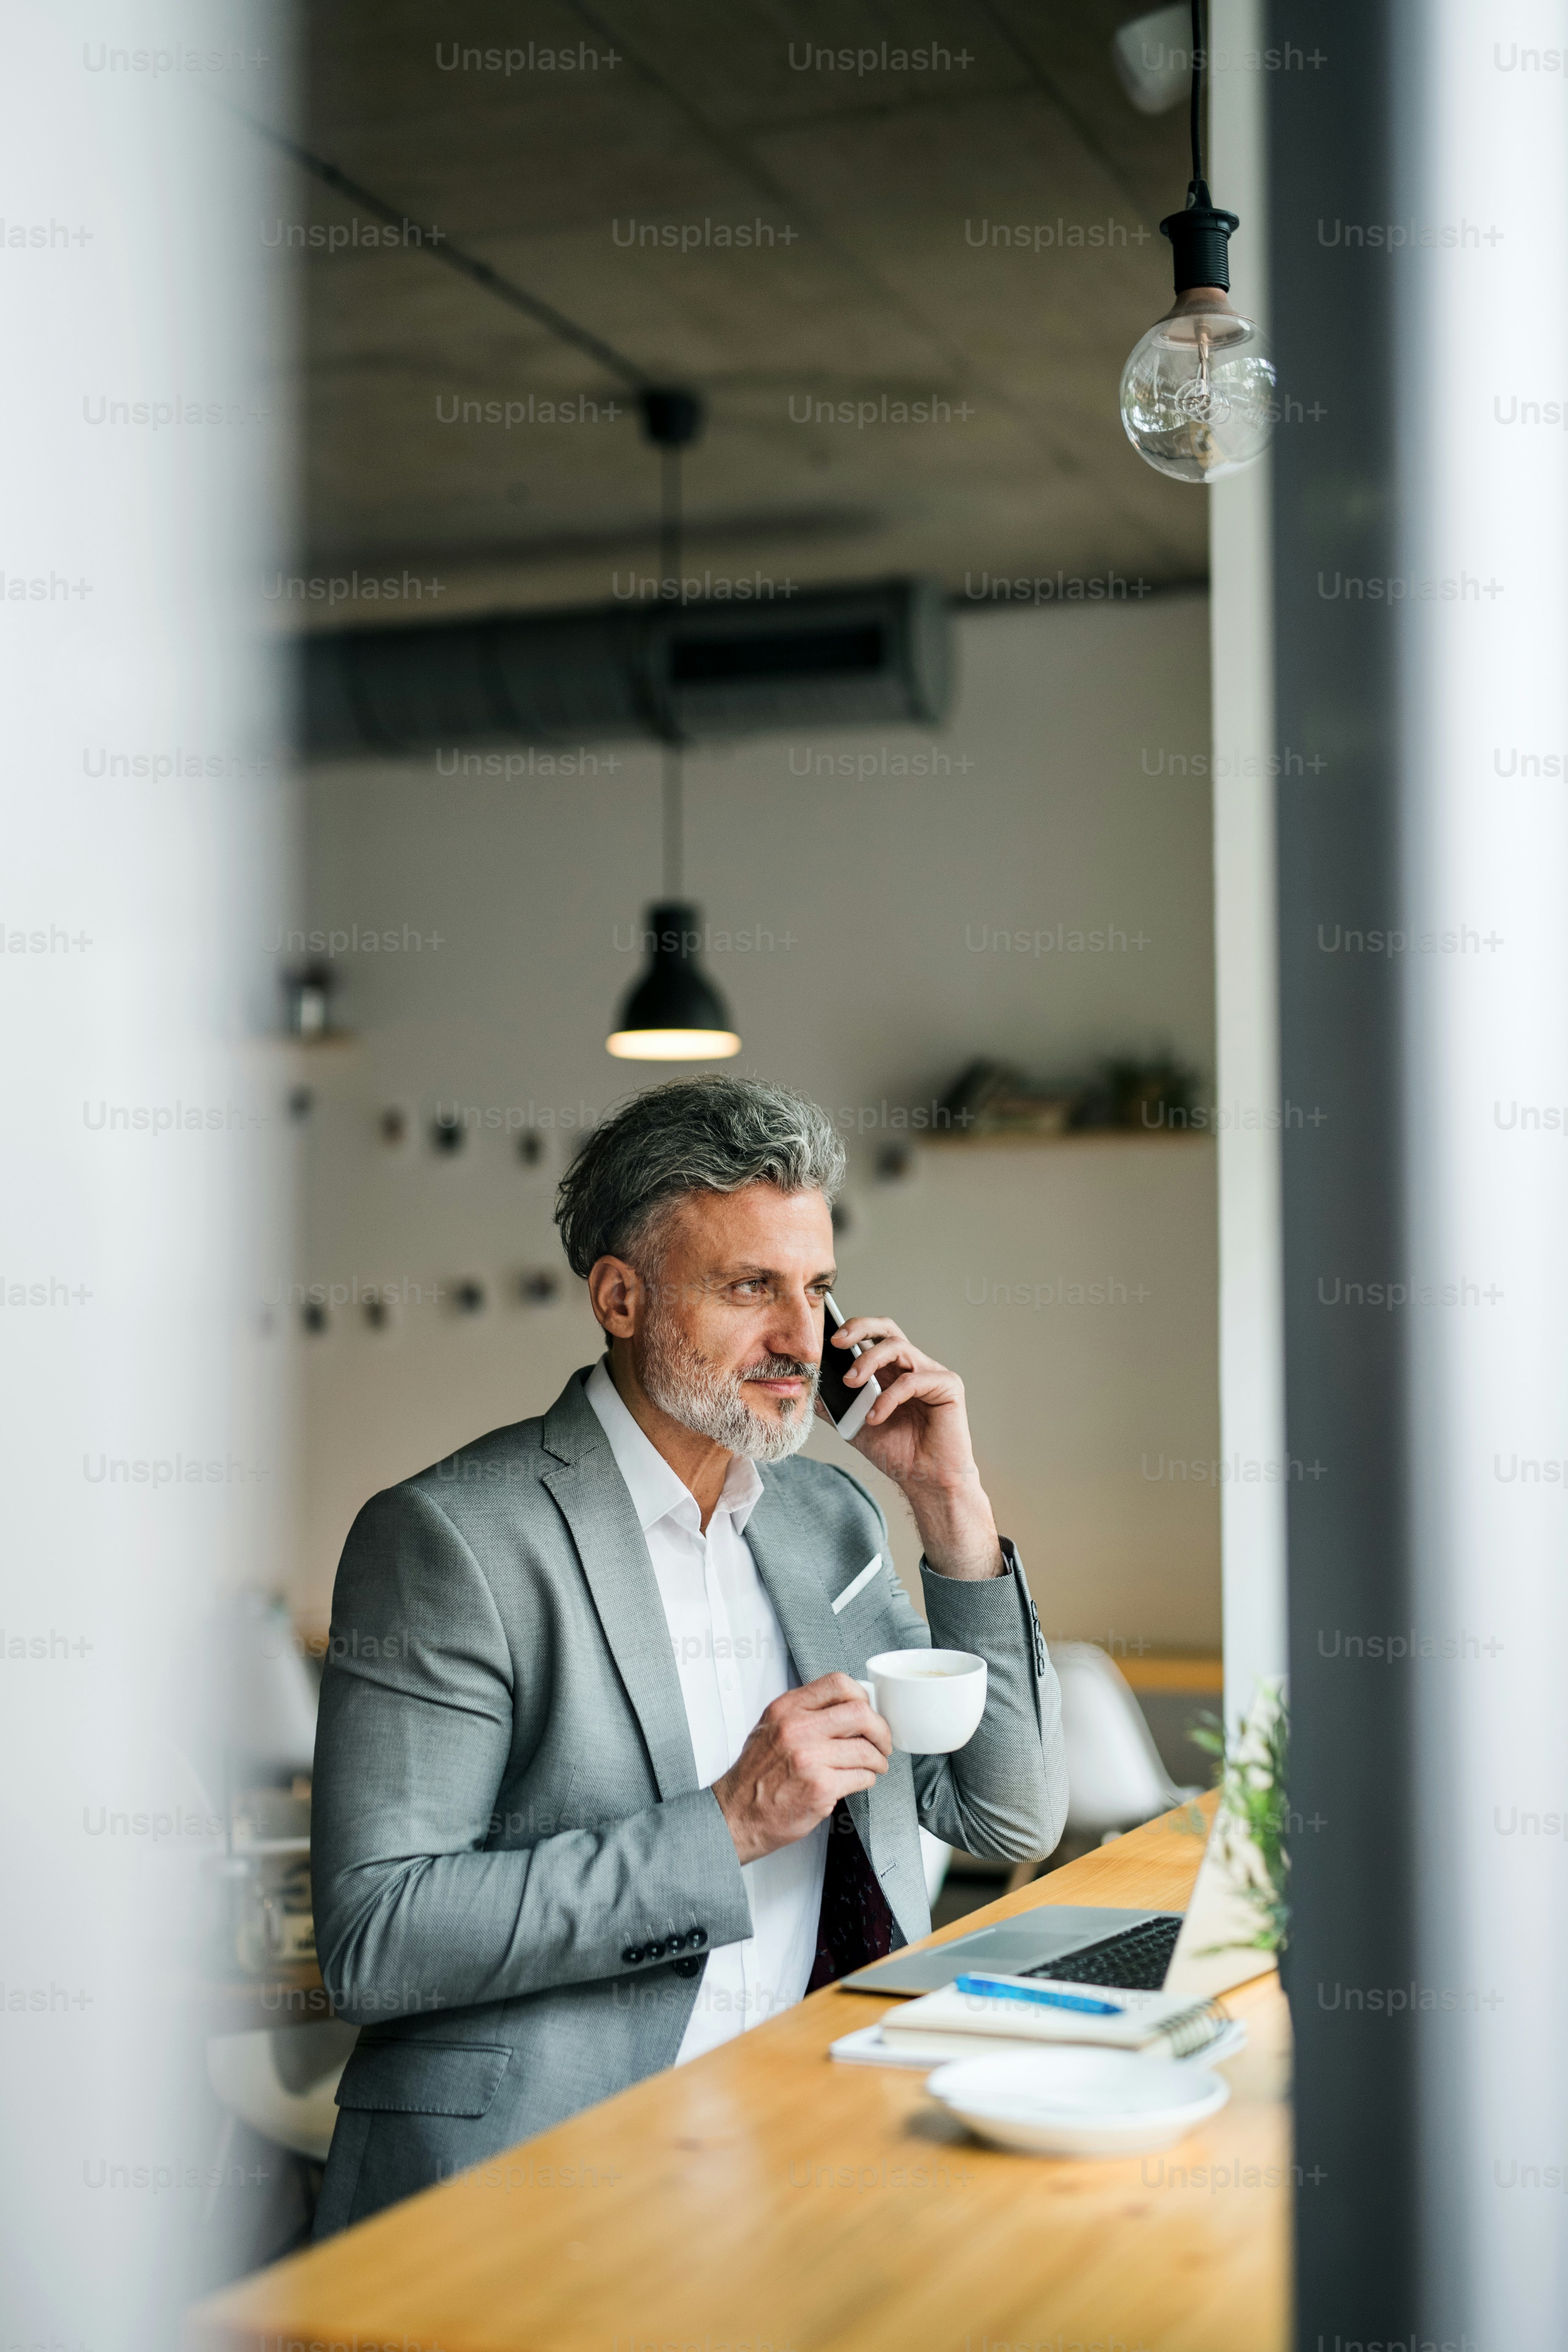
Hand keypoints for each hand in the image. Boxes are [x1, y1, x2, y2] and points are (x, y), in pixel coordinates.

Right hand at [712, 1673, 890, 1865]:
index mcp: (787, 1709)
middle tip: (882, 1741)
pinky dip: (867, 1780)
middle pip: (860, 1713)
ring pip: (866, 1750)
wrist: (737, 1815)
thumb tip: (848, 1705)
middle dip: (881, 1729)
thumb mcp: (771, 1727)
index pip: (838, 1683)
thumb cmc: (756, 1775)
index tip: (867, 1710)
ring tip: (874, 1765)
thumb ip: (805, 1712)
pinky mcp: (820, 1789)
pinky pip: (861, 1777)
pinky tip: (858, 1781)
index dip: (862, 1696)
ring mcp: (809, 1759)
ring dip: (877, 1760)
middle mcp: (797, 1729)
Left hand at [823, 1316, 1003, 1580]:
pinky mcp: (948, 1387)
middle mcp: (912, 1367)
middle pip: (888, 1329)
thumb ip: (837, 1405)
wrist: (925, 1482)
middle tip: (837, 1343)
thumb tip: (809, 1389)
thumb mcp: (856, 1426)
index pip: (873, 1336)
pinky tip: (875, 1417)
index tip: (825, 1340)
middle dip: (860, 1328)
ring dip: (869, 1362)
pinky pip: (913, 1381)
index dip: (851, 1330)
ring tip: (851, 1382)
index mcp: (892, 1372)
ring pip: (898, 1347)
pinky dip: (889, 1397)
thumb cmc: (899, 1453)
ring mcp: (931, 1374)